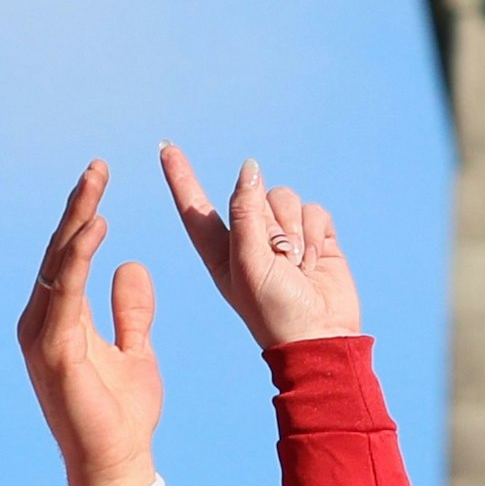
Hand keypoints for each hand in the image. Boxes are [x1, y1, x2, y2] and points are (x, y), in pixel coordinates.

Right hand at [17, 161, 162, 485]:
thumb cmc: (122, 414)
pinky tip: (96, 230)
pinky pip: (64, 293)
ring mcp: (42, 334)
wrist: (117, 461)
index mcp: (60, 319)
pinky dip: (78, 259)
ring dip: (77, 223)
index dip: (85, 218)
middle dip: (78, 207)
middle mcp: (43, 321)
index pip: (70, 257)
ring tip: (97, 186)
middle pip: (58, 251)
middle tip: (98, 166)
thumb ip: (129, 311)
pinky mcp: (52, 350)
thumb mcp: (134, 351)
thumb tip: (131, 265)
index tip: (103, 180)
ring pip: (57, 264)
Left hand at [161, 145, 360, 348]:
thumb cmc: (275, 310)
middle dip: (269, 221)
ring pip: (285, 198)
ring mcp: (284, 237)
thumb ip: (245, 210)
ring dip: (293, 230)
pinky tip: (314, 262)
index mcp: (221, 249)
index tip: (165, 147)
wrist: (319, 337)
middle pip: (253, 195)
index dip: (181, 176)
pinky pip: (313, 211)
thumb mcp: (248, 260)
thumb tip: (250, 169)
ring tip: (298, 264)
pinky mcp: (314, 238)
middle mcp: (250, 238)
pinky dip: (314, 234)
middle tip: (278, 259)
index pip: (196, 205)